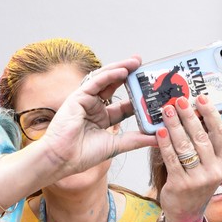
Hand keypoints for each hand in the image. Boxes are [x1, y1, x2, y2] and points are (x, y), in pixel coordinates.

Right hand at [40, 58, 155, 175]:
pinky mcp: (78, 97)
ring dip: (121, 69)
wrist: (63, 159)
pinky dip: (109, 75)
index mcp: (103, 120)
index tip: (153, 92)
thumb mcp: (116, 145)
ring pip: (106, 80)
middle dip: (129, 76)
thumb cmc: (82, 155)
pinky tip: (122, 71)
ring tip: (136, 62)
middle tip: (143, 66)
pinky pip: (96, 82)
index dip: (138, 98)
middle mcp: (95, 108)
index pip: (124, 106)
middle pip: (115, 87)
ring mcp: (86, 101)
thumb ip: (136, 140)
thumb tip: (158, 139)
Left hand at [156, 96, 221, 221]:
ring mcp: (197, 179)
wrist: (186, 214)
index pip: (220, 133)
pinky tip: (160, 132)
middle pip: (200, 137)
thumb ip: (204, 145)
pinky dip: (164, 143)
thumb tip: (193, 114)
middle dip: (188, 116)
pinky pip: (171, 159)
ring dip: (174, 125)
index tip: (201, 98)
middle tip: (178, 100)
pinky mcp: (180, 185)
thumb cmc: (195, 184)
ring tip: (166, 111)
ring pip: (184, 146)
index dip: (210, 114)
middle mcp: (213, 171)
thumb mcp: (207, 167)